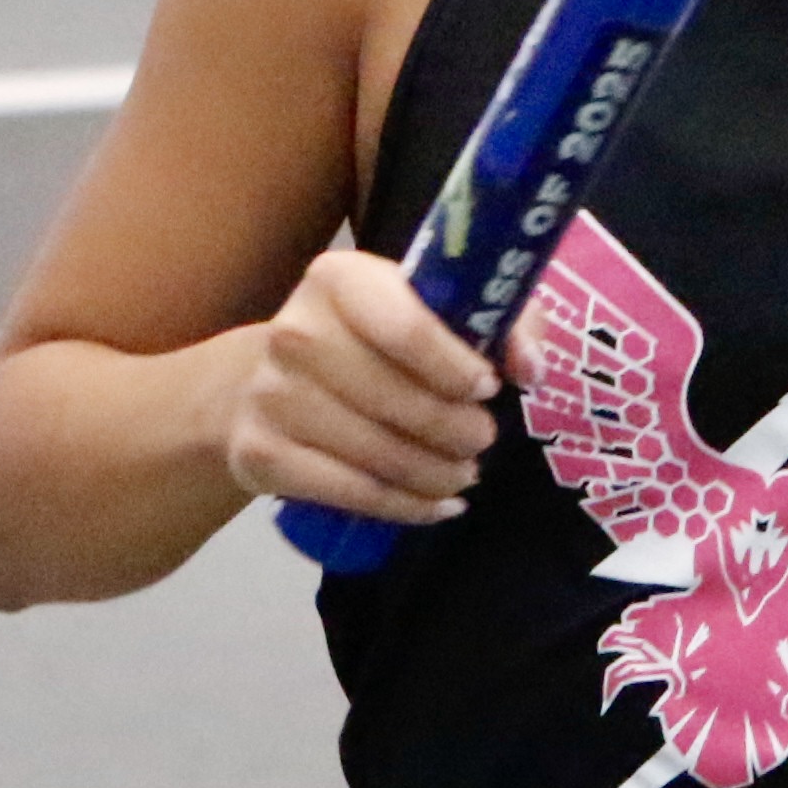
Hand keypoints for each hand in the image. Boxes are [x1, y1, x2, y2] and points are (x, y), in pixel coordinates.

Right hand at [223, 245, 497, 521]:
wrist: (257, 383)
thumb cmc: (362, 340)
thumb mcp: (422, 305)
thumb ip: (496, 318)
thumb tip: (530, 369)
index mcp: (338, 279)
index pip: (409, 330)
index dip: (459, 368)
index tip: (488, 387)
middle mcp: (295, 332)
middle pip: (401, 401)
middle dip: (459, 430)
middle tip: (481, 439)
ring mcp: (271, 397)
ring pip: (382, 455)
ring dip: (439, 474)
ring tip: (463, 473)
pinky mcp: (260, 455)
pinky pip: (354, 493)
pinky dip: (408, 507)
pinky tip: (437, 506)